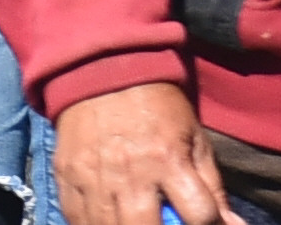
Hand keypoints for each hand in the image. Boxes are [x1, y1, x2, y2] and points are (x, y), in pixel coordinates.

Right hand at [51, 84, 228, 223]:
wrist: (102, 70)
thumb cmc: (156, 107)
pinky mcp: (68, 176)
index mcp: (168, 161)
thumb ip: (212, 186)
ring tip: (136, 222)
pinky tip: (106, 222)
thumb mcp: (194, 139)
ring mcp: (95, 177)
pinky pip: (77, 218)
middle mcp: (131, 174)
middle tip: (166, 223)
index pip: (200, 216)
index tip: (208, 222)